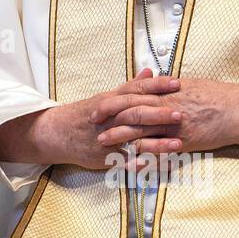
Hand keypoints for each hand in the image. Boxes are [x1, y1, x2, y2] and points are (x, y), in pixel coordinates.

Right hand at [0, 68, 183, 172]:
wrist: (58, 133)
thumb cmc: (87, 114)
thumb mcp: (107, 97)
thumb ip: (130, 86)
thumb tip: (150, 71)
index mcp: (112, 100)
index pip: (136, 89)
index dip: (157, 86)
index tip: (176, 83)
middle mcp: (110, 118)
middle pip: (136, 113)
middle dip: (159, 114)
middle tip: (180, 114)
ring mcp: (107, 138)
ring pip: (133, 139)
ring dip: (156, 143)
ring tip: (177, 144)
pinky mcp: (104, 157)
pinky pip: (122, 162)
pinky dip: (138, 164)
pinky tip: (155, 166)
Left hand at [93, 77, 238, 153]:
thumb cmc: (217, 96)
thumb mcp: (191, 85)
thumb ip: (169, 87)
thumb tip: (154, 84)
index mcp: (168, 91)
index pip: (134, 93)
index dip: (114, 99)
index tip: (99, 104)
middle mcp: (168, 106)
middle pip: (131, 110)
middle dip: (109, 116)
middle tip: (92, 121)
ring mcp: (175, 124)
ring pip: (141, 129)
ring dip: (119, 136)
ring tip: (102, 142)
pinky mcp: (184, 140)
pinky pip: (159, 147)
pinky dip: (143, 153)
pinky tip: (128, 158)